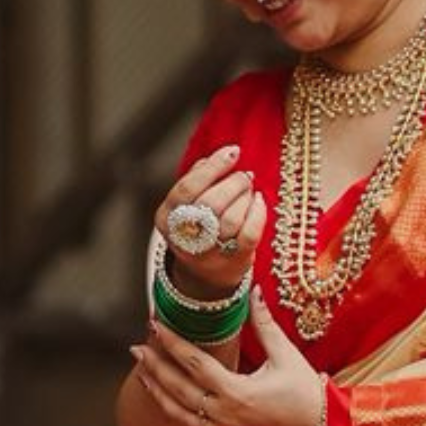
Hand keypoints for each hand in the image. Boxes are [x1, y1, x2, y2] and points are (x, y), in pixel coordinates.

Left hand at [131, 283, 325, 425]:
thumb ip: (265, 324)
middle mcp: (224, 416)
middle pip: (178, 389)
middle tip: (137, 347)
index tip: (156, 326)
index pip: (194, 363)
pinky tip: (164, 405)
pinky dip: (174, 418)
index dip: (172, 343)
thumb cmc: (307, 394)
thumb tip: (253, 292)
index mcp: (237, 392)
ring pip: (179, 415)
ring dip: (158, 393)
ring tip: (142, 374)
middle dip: (155, 367)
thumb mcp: (286, 355)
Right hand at [153, 146, 264, 299]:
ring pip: (230, 218)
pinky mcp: (233, 261)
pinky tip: (259, 201)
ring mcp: (208, 253)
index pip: (187, 188)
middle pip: (210, 203)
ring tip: (249, 188)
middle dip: (233, 182)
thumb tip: (215, 158)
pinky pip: (249, 234)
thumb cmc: (197, 225)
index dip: (212, 167)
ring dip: (245, 196)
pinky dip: (258, 213)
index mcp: (167, 218)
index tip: (233, 151)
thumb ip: (197, 177)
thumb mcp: (187, 203)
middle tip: (244, 175)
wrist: (205, 273)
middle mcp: (184, 238)